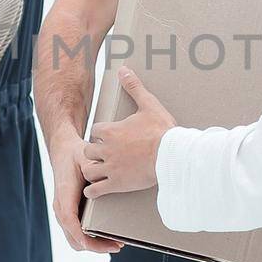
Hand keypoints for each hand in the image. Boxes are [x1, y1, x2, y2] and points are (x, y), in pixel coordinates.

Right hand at [47, 128, 122, 253]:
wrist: (63, 152)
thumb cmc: (75, 156)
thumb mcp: (86, 157)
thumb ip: (94, 166)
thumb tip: (107, 176)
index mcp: (64, 194)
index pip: (69, 219)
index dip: (80, 233)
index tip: (93, 242)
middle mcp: (61, 207)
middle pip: (73, 237)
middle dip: (94, 245)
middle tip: (117, 244)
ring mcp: (64, 213)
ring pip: (75, 239)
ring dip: (94, 245)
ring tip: (115, 243)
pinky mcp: (70, 214)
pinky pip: (78, 234)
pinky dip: (91, 240)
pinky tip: (107, 236)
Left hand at [84, 68, 174, 198]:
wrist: (173, 155)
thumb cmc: (162, 131)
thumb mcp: (148, 105)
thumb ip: (134, 87)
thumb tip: (123, 70)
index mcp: (112, 131)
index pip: (95, 131)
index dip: (100, 134)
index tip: (108, 137)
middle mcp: (107, 149)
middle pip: (88, 150)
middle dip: (94, 152)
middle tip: (103, 154)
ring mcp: (111, 168)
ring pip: (88, 170)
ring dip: (91, 170)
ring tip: (98, 170)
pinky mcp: (117, 184)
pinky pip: (95, 190)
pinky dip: (92, 191)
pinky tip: (95, 190)